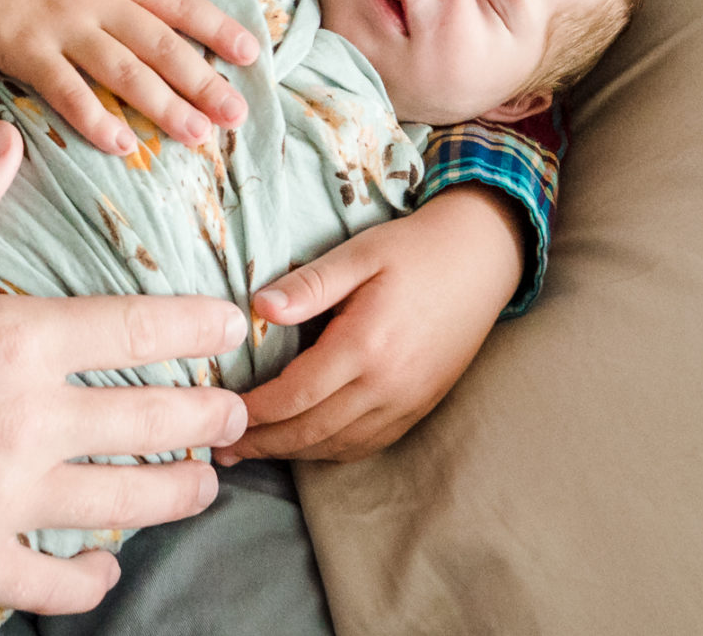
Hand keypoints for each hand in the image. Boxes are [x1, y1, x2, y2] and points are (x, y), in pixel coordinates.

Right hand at [0, 0, 254, 154]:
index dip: (216, 27)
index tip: (251, 53)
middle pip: (160, 43)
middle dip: (202, 80)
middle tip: (236, 115)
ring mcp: (59, 24)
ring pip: (123, 71)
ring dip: (163, 106)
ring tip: (196, 136)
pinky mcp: (22, 49)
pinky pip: (65, 90)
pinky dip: (93, 118)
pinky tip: (120, 144)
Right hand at [0, 121, 251, 613]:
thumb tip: (4, 133)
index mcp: (11, 342)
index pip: (136, 331)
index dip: (197, 327)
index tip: (233, 325)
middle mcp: (27, 424)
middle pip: (151, 422)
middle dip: (209, 416)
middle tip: (238, 414)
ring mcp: (4, 501)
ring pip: (122, 504)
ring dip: (177, 493)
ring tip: (204, 486)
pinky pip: (53, 583)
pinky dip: (89, 579)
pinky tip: (105, 568)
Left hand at [222, 186, 523, 462]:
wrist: (482, 260)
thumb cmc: (414, 249)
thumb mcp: (358, 254)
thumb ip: (308, 285)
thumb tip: (257, 308)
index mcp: (366, 346)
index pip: (296, 394)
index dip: (255, 411)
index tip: (221, 412)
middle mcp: (387, 385)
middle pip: (312, 430)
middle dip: (264, 443)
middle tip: (223, 447)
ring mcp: (407, 402)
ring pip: (338, 445)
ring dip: (293, 452)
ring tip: (254, 451)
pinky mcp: (420, 407)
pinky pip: (368, 443)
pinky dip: (330, 450)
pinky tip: (306, 444)